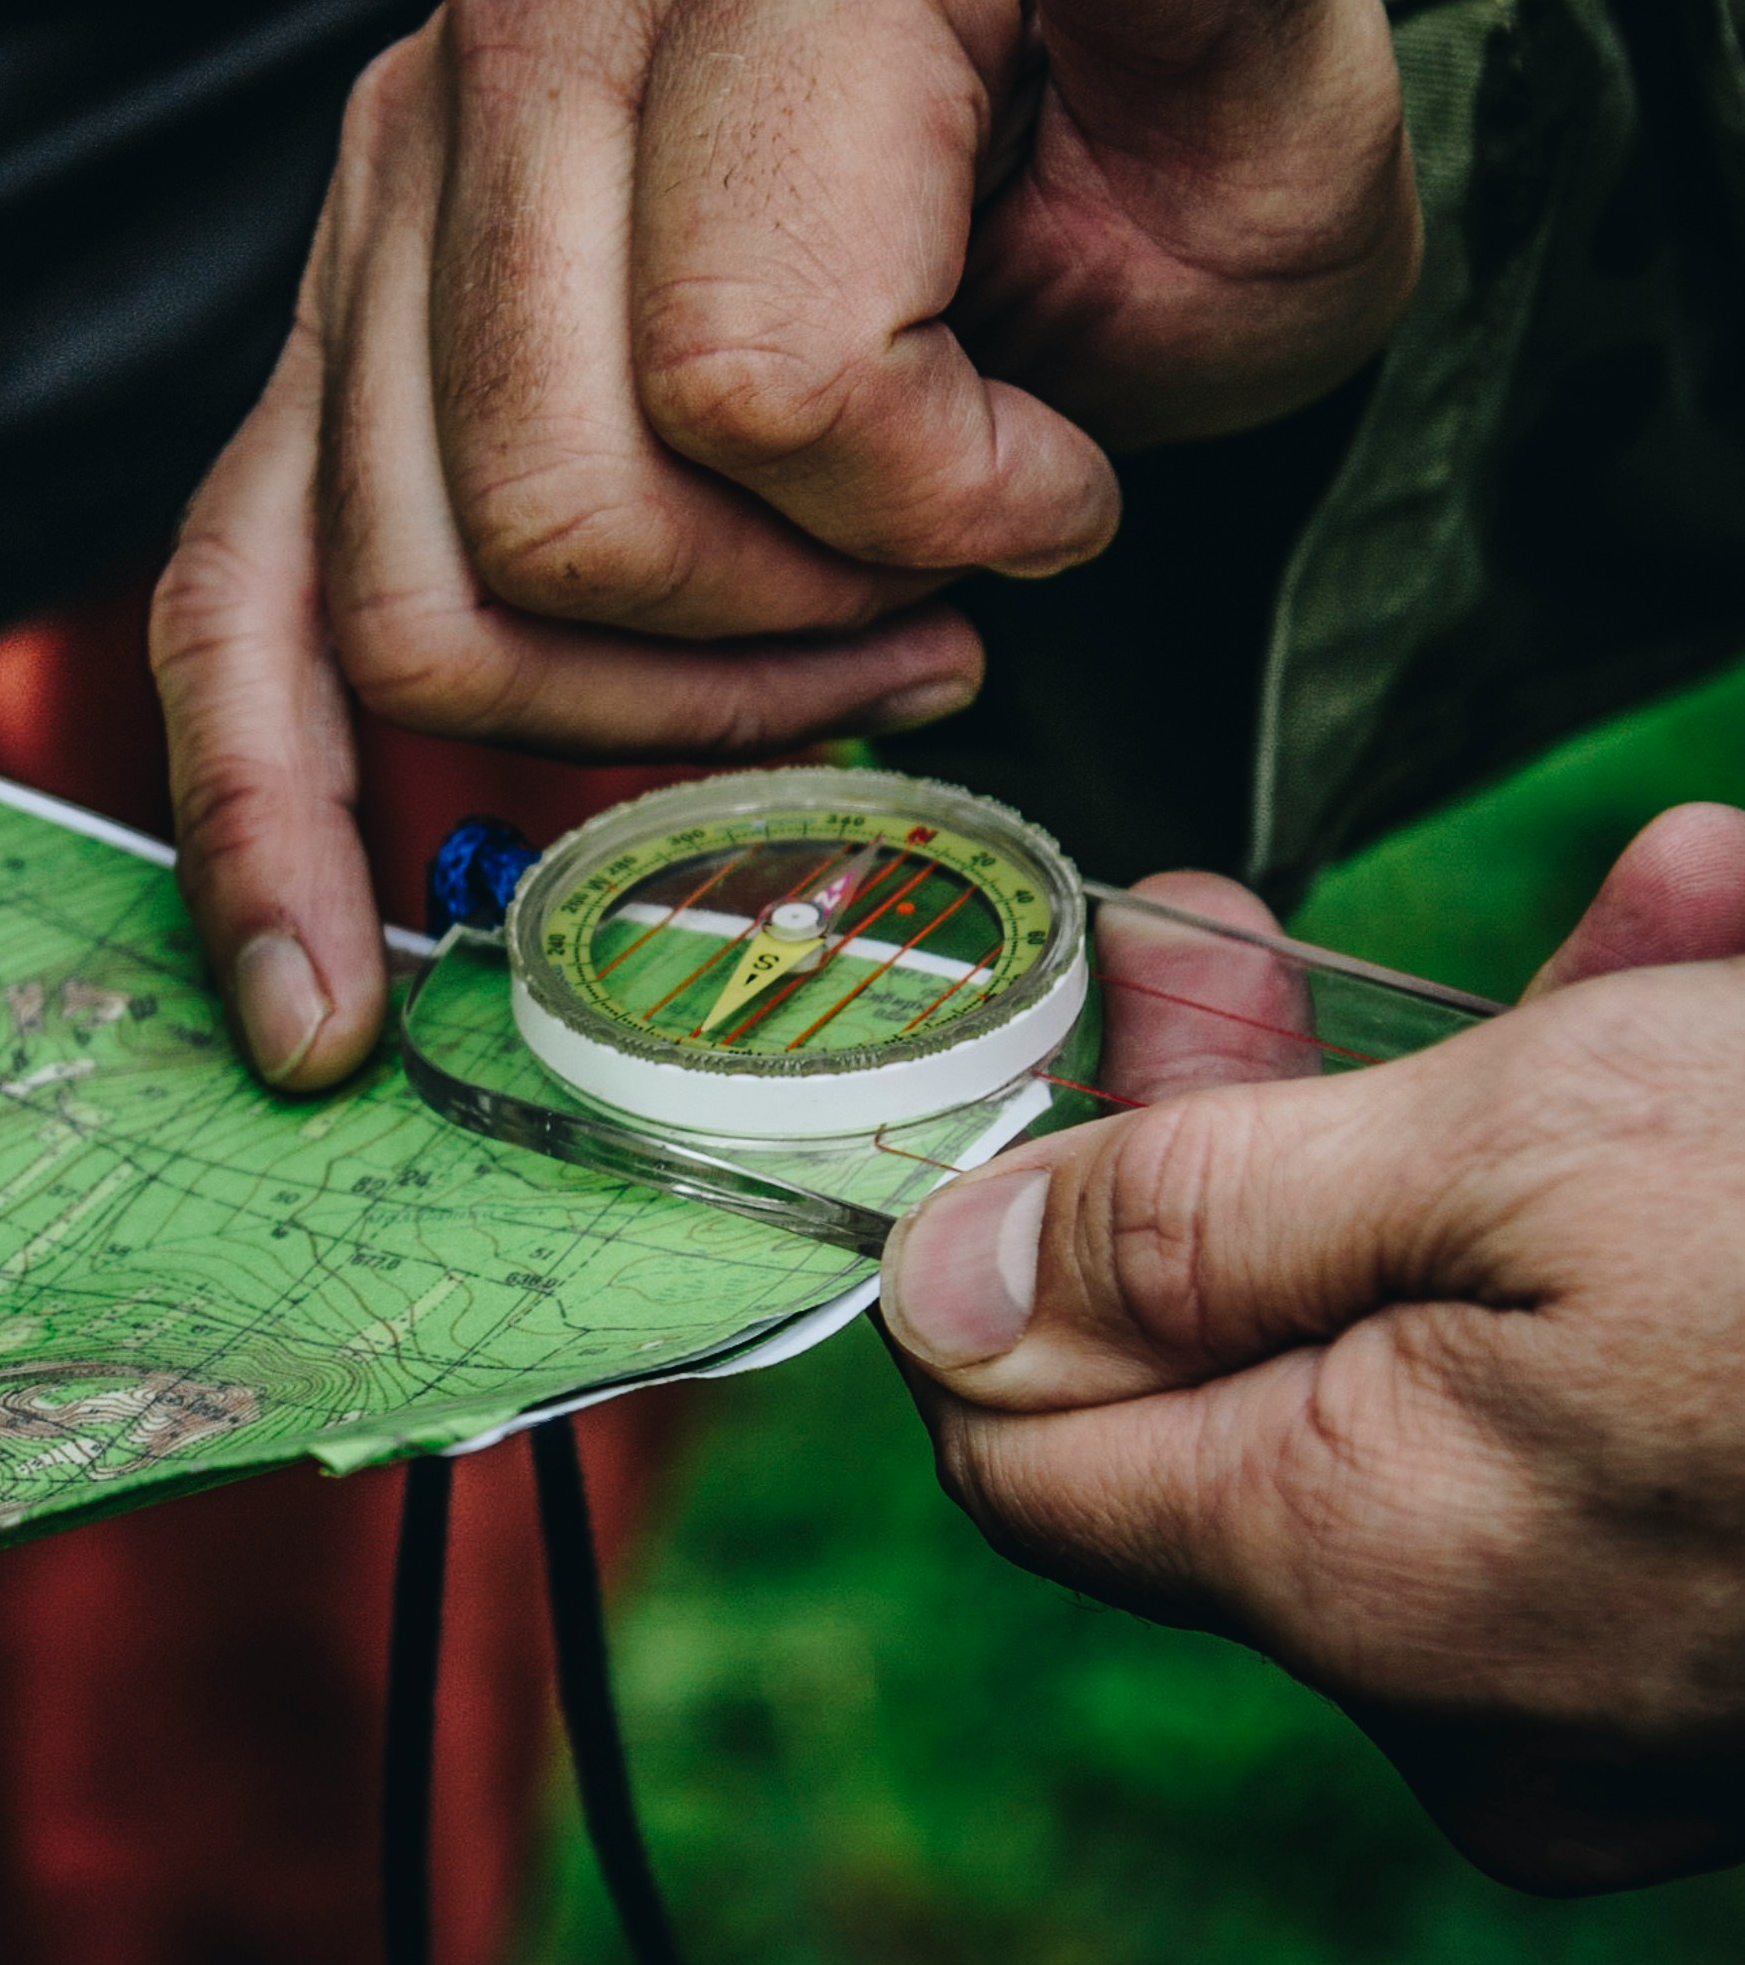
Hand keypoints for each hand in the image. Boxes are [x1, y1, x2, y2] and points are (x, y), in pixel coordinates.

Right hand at [151, 0, 1418, 1085]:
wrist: (1065, 138)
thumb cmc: (1170, 143)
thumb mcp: (1263, 56)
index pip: (755, 373)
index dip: (935, 518)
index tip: (1062, 491)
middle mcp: (517, 21)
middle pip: (556, 510)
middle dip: (775, 636)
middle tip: (924, 610)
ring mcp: (388, 185)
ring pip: (411, 600)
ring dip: (627, 714)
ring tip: (792, 660)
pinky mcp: (323, 339)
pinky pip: (229, 600)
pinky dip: (263, 817)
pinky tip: (311, 988)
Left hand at [883, 805, 1744, 1891]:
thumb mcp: (1521, 1149)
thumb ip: (1193, 1218)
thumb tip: (938, 1274)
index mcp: (1358, 1573)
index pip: (1023, 1437)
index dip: (1012, 1224)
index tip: (1068, 1038)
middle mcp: (1469, 1680)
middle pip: (1240, 1368)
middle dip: (1267, 1113)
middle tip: (1247, 927)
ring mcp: (1620, 1679)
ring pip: (1458, 1348)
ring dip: (1509, 1108)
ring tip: (1646, 923)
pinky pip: (1621, 1407)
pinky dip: (1647, 1212)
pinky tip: (1727, 991)